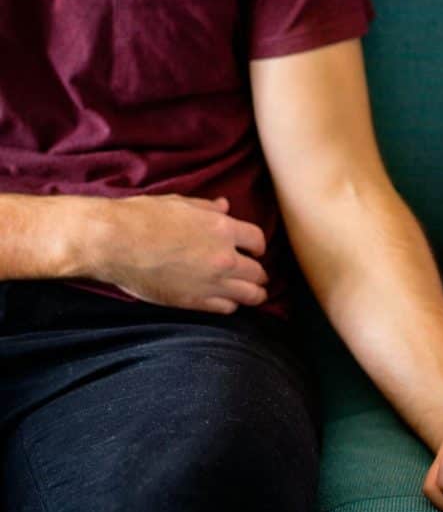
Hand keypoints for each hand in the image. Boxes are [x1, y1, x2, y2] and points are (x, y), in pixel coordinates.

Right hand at [90, 194, 268, 313]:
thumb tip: (224, 206)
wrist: (114, 242)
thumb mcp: (180, 203)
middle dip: (258, 273)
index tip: (254, 250)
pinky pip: (226, 308)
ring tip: (253, 294)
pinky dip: (230, 305)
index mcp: (223, 229)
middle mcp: (224, 257)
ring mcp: (211, 282)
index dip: (257, 246)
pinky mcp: (194, 301)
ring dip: (253, 294)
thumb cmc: (143, 217)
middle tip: (255, 275)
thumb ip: (207, 208)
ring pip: (250, 295)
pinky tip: (228, 302)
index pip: (258, 240)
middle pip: (258, 271)